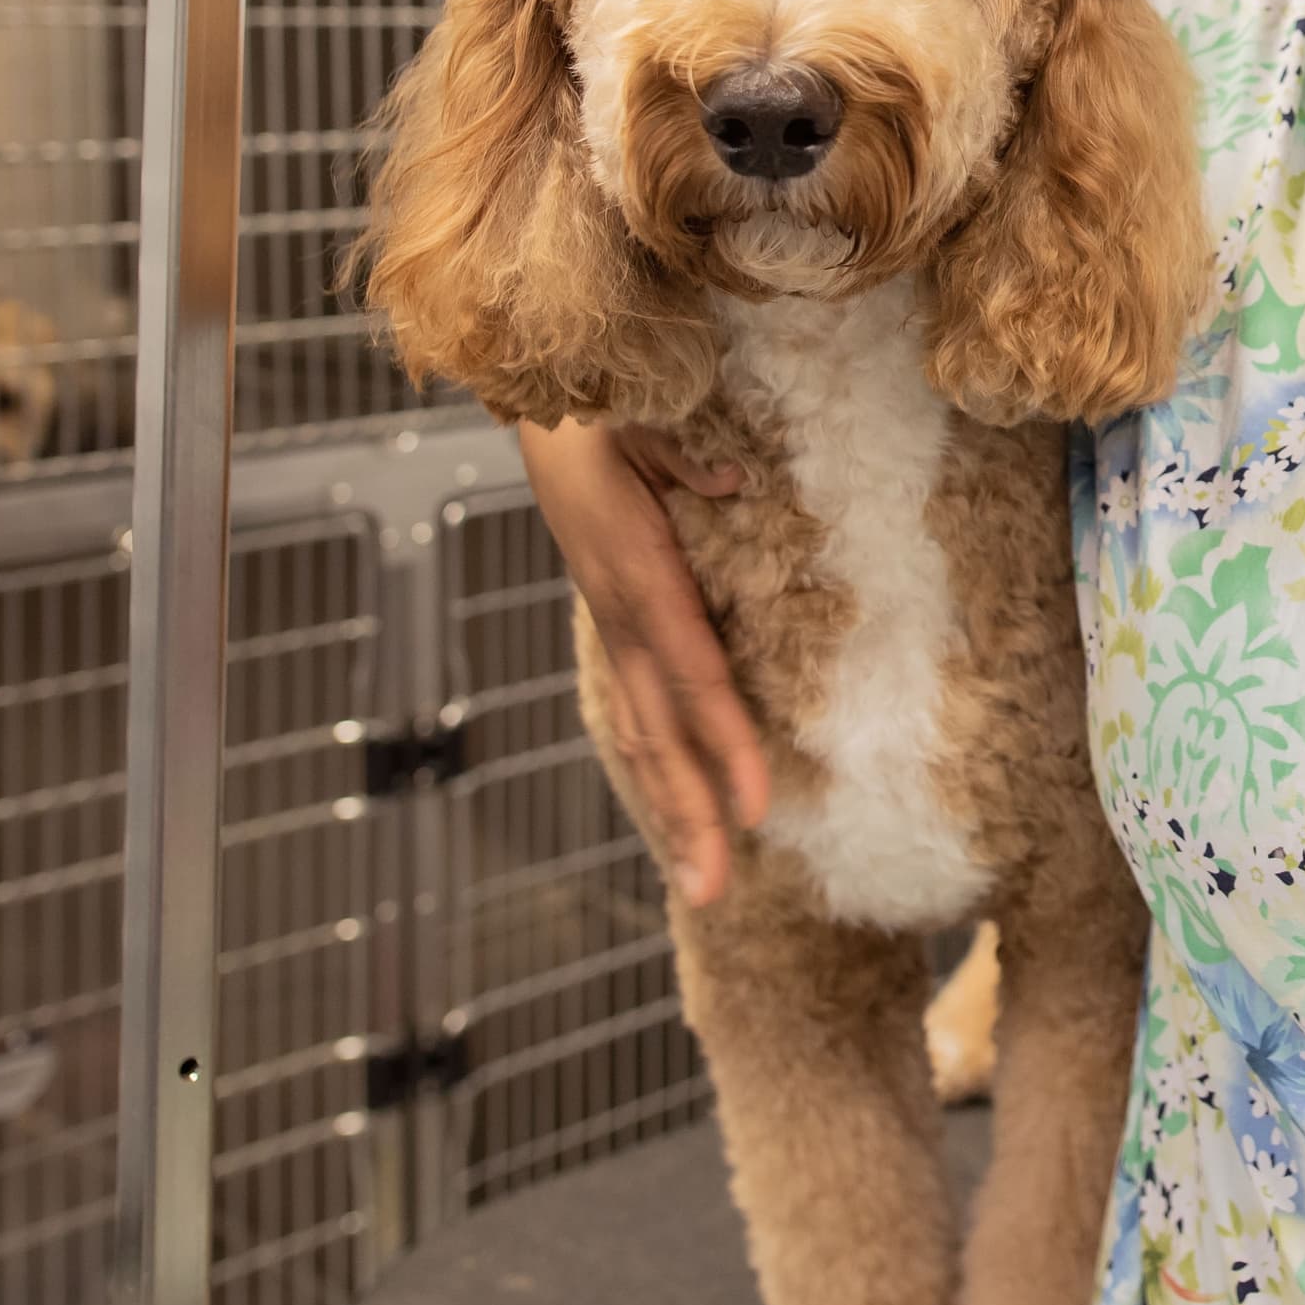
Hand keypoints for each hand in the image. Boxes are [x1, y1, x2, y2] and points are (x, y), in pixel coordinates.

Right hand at [518, 417, 773, 906]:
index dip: (721, 738)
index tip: (755, 803)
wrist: (549, 412)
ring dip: (672, 811)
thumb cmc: (605, 412)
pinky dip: (660, 769)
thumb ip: (684, 453)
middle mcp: (623, 615)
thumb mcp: (640, 417)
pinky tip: (682, 816)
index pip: (689, 672)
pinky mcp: (619, 625)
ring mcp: (614, 626)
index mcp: (638, 572)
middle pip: (658, 731)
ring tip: (702, 885)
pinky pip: (639, 709)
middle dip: (688, 813)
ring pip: (642, 734)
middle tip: (715, 892)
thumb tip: (731, 482)